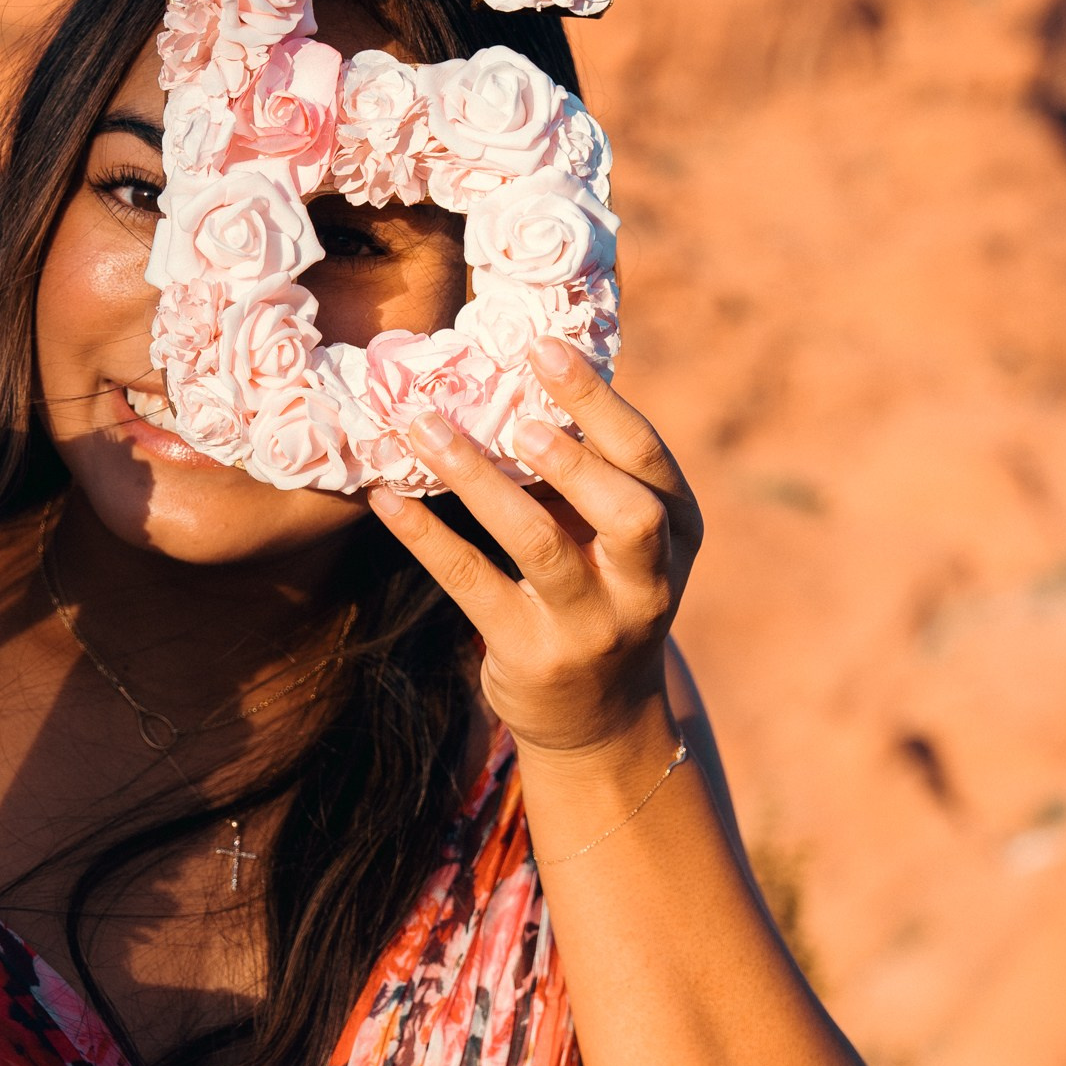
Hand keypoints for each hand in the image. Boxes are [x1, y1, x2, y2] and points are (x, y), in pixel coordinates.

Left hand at [367, 336, 703, 756]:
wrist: (602, 717)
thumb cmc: (602, 590)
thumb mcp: (619, 535)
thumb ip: (589, 470)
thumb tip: (515, 372)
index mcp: (680, 530)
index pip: (647, 458)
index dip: (599, 402)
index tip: (543, 348)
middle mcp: (647, 582)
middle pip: (628, 514)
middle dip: (575, 460)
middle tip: (517, 418)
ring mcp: (592, 625)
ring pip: (539, 546)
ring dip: (478, 481)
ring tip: (424, 429)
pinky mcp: (532, 656)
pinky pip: (472, 584)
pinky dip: (425, 535)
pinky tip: (386, 497)